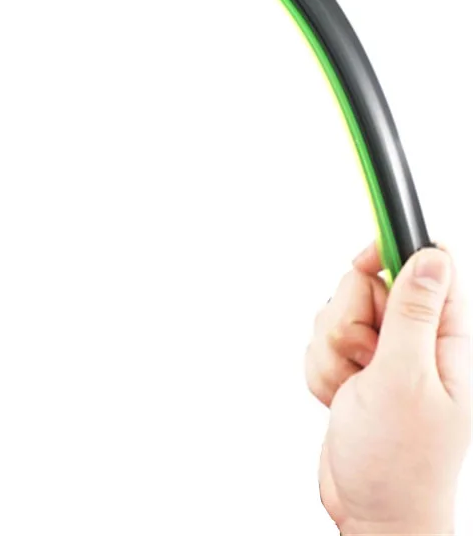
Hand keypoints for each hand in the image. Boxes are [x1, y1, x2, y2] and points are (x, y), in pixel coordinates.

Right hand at [305, 244, 470, 533]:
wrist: (371, 510)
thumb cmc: (398, 461)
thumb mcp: (405, 380)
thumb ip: (412, 313)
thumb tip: (431, 256)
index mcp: (445, 340)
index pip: (422, 268)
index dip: (388, 256)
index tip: (362, 264)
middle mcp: (414, 342)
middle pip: (366, 287)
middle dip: (349, 322)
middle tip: (363, 359)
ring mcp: (382, 356)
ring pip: (336, 315)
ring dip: (332, 354)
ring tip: (352, 390)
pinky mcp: (354, 369)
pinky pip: (320, 344)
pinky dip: (322, 371)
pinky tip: (341, 399)